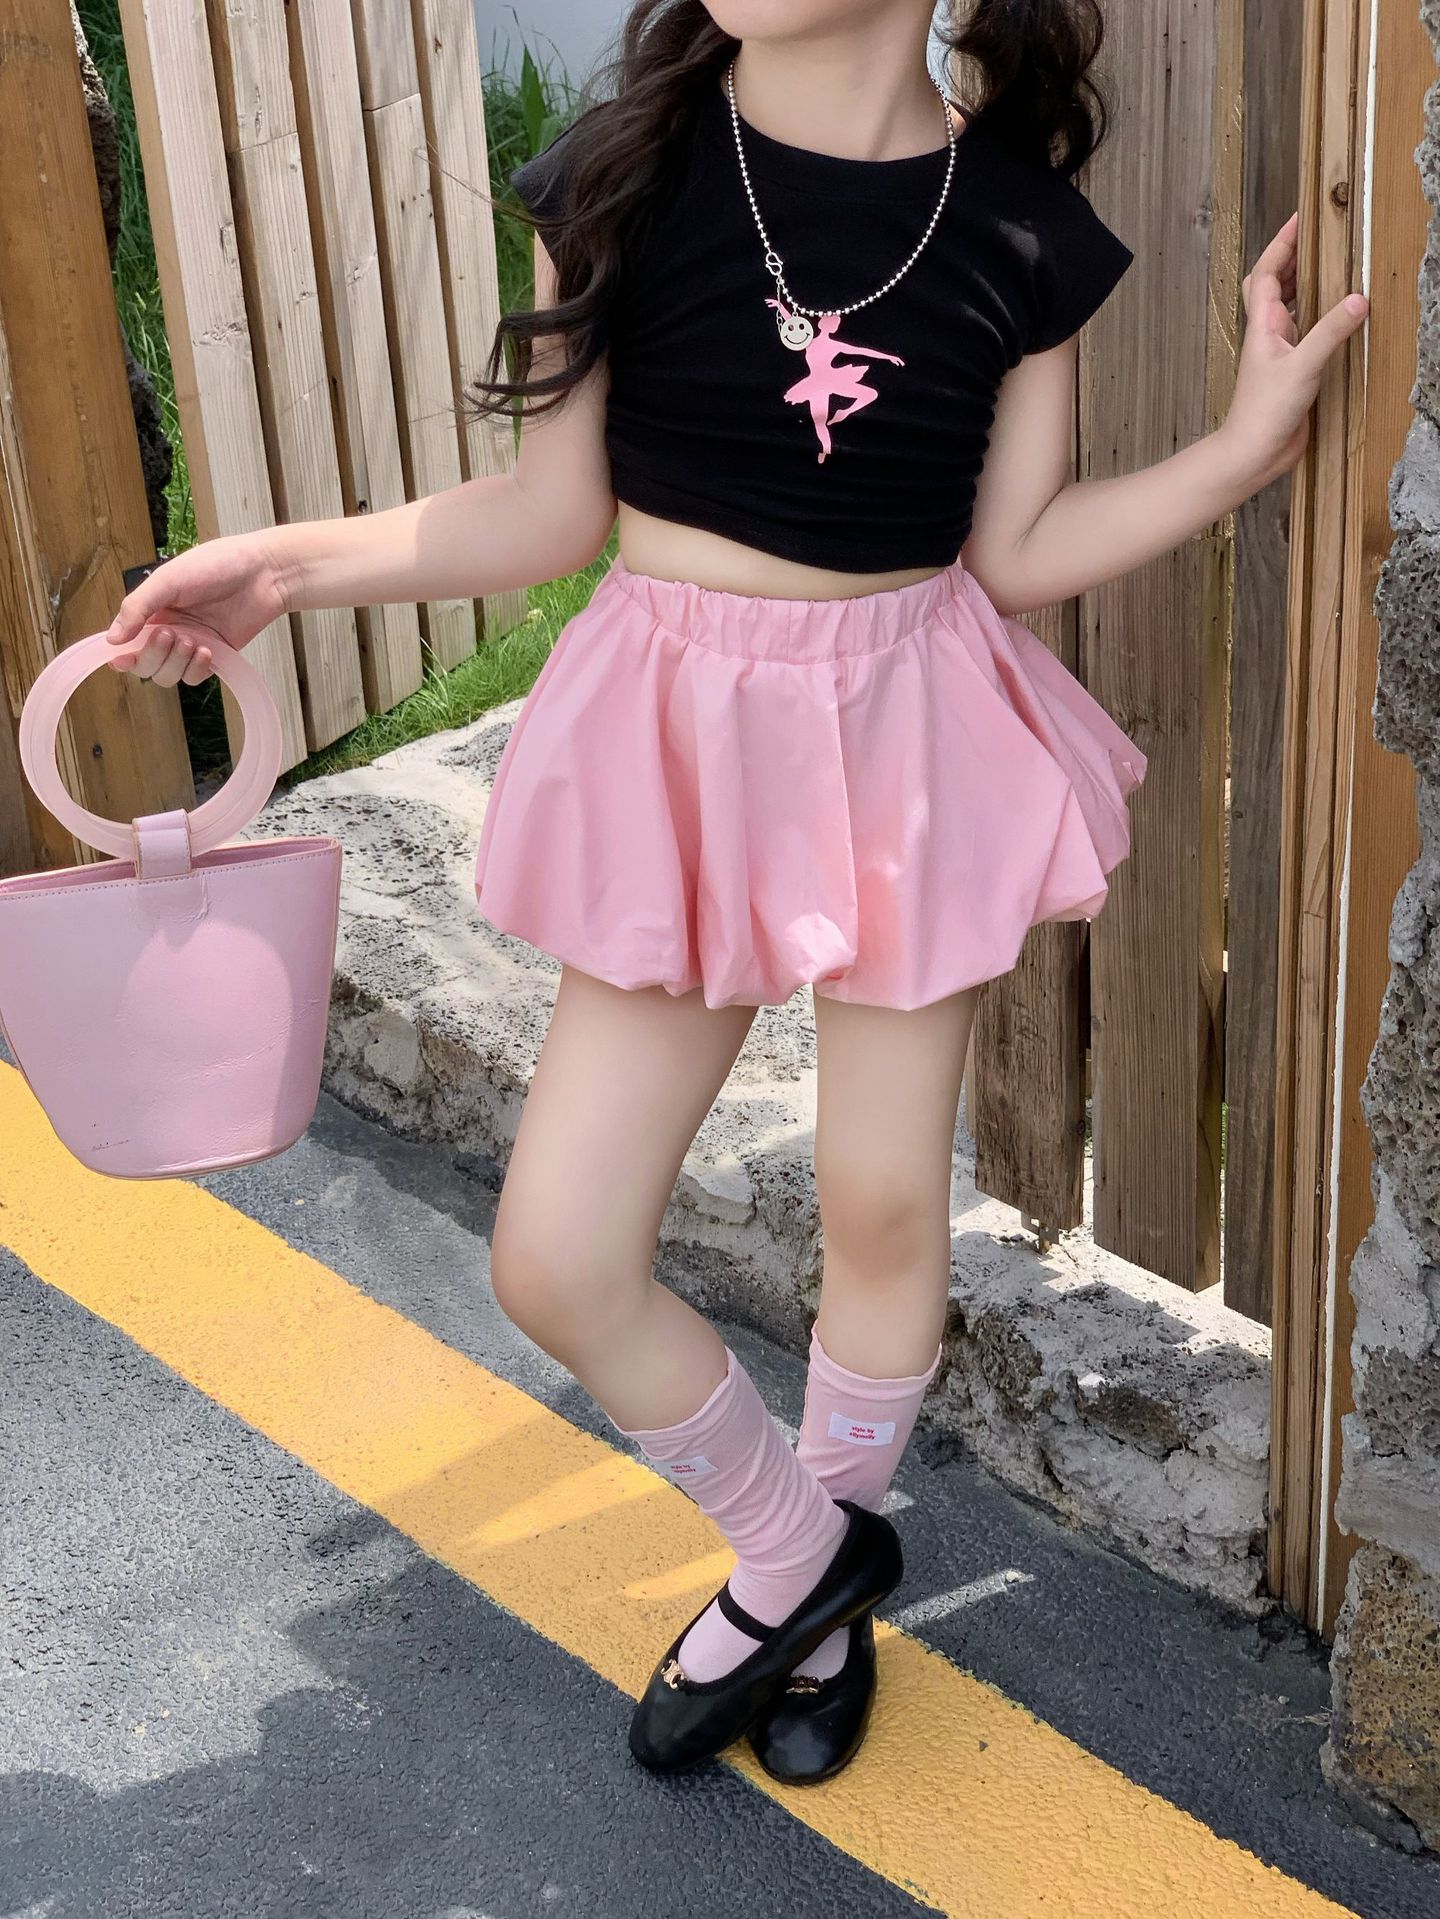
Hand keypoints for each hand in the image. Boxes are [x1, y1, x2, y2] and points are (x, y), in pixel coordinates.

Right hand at [104, 532, 290, 684]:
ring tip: (191, 640)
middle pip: (145, 665)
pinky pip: (194, 678)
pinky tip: (207, 650)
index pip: (126, 642)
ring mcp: (191, 645)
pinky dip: (196, 669)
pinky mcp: (215, 656)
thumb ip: (137, 608)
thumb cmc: (216, 565)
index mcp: (152, 611)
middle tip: (170, 634)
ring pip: (168, 675)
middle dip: (153, 655)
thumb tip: (112, 639)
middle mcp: (168, 630)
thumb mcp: (168, 580)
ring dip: (175, 662)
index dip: (120, 655)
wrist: (262, 574)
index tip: (120, 659)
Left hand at [1220, 212, 1369, 488]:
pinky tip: (1338, 316)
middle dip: (1291, 259)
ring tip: (1330, 267)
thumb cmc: (1264, 412)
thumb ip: (1330, 331)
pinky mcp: (1293, 372)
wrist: (1253, 454)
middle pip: (1274, 286)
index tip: (1301, 219)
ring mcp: (1280, 353)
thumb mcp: (1302, 366)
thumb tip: (1359, 299)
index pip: (1266, 272)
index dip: (1281, 244)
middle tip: (1317, 239)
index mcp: (1263, 325)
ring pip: (1290, 309)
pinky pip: (1307, 334)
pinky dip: (1320, 319)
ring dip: (1305, 287)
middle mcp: (1269, 334)